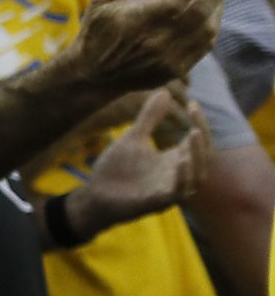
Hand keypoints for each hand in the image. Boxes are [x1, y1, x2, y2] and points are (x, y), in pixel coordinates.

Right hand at [59, 0, 237, 94]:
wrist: (92, 76)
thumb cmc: (96, 32)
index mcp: (142, 18)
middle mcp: (160, 39)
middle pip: (204, 10)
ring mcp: (170, 57)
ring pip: (208, 29)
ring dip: (219, 6)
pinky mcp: (175, 69)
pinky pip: (204, 46)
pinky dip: (212, 28)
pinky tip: (212, 14)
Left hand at [64, 88, 209, 238]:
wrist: (93, 195)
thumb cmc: (116, 169)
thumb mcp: (134, 138)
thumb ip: (150, 118)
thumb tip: (164, 92)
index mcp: (174, 160)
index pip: (197, 141)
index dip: (199, 123)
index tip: (193, 103)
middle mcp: (177, 175)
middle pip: (203, 157)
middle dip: (202, 136)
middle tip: (195, 115)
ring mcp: (169, 191)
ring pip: (197, 177)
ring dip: (198, 156)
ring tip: (194, 134)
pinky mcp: (158, 203)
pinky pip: (178, 192)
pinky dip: (182, 177)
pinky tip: (180, 160)